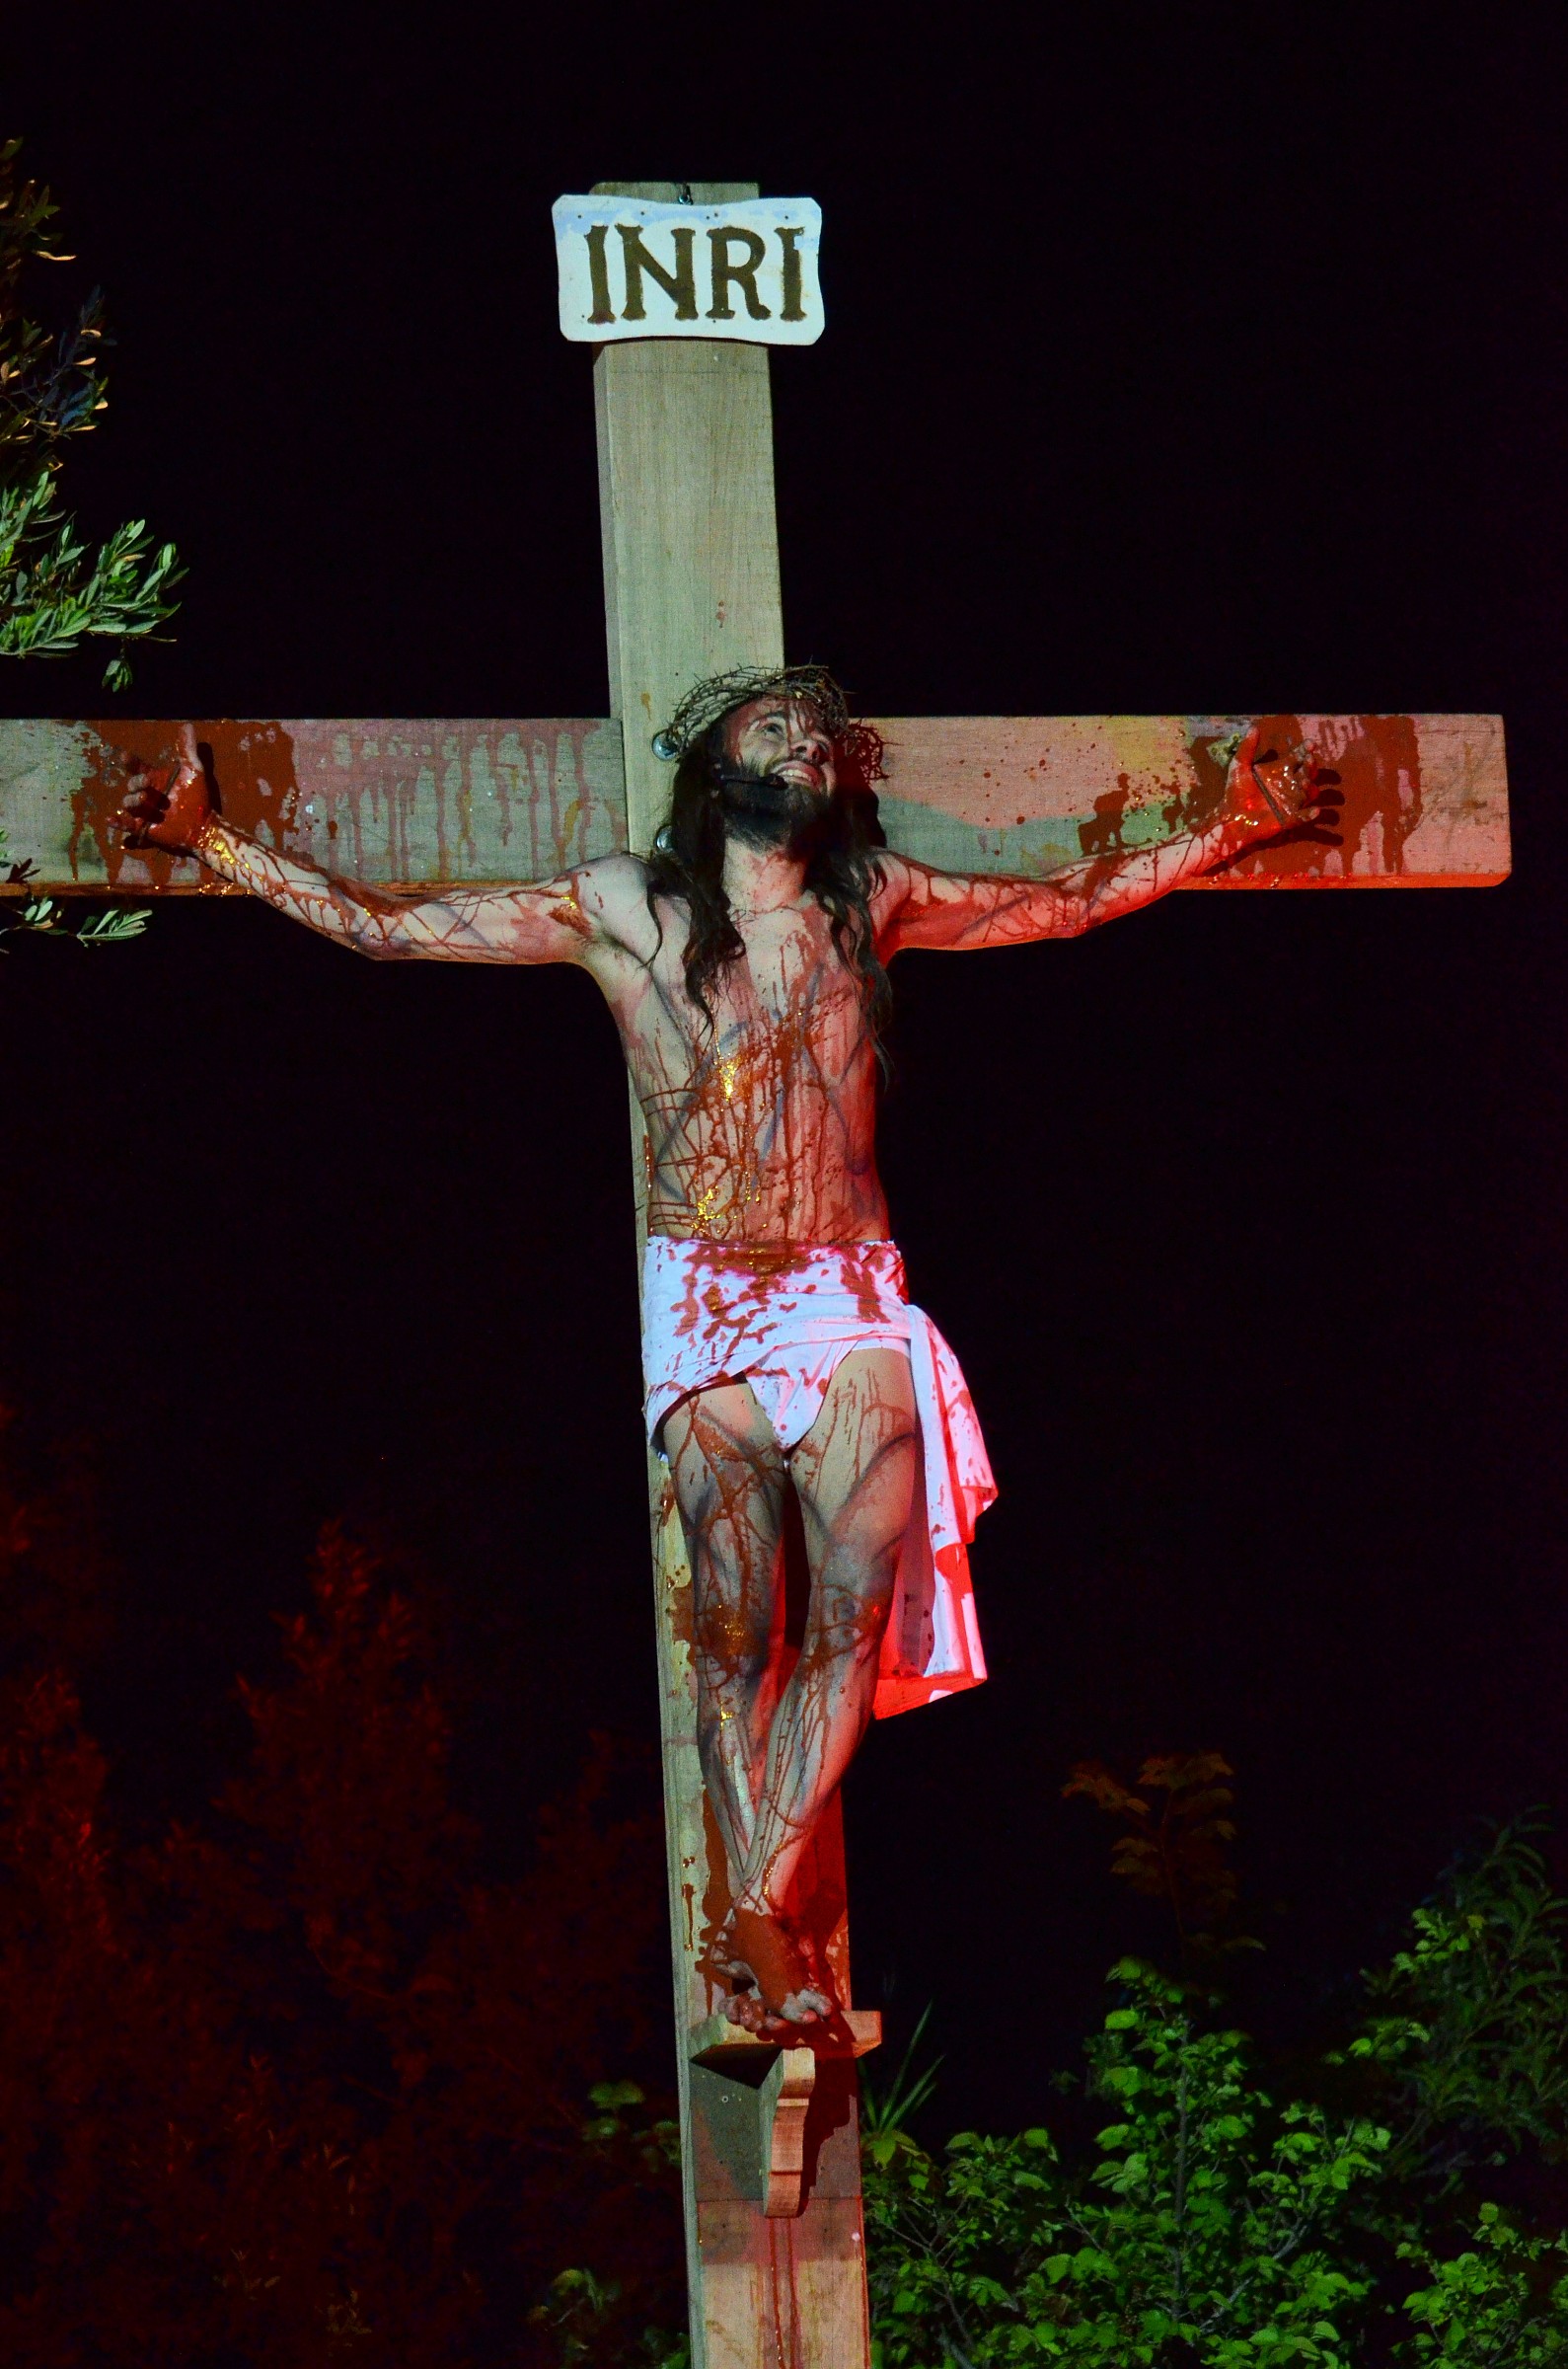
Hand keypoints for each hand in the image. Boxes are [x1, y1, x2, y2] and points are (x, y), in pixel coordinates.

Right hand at [117, 722, 218, 852]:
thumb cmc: (197, 797)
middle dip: (136, 783)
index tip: (125, 757)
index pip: (137, 768)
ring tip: (144, 799)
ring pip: (127, 803)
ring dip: (132, 800)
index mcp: (153, 778)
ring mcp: (143, 811)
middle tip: (147, 783)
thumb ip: (188, 749)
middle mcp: (145, 793)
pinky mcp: (144, 827)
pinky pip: (125, 824)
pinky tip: (111, 820)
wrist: (203, 825)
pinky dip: (117, 822)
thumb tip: (187, 725)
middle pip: (131, 785)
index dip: (130, 762)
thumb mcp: (194, 771)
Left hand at [1224, 724, 1343, 841]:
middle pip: (1308, 772)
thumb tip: (1253, 727)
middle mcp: (1289, 784)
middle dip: (1311, 765)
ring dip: (1310, 787)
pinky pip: (1302, 817)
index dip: (1306, 750)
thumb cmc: (1235, 791)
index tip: (1310, 744)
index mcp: (1280, 770)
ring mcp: (1290, 802)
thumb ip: (1247, 748)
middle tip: (1308, 759)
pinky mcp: (1287, 819)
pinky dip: (1310, 815)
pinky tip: (1315, 811)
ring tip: (1303, 782)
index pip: (1299, 757)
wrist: (1230, 817)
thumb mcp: (1239, 767)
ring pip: (1310, 793)